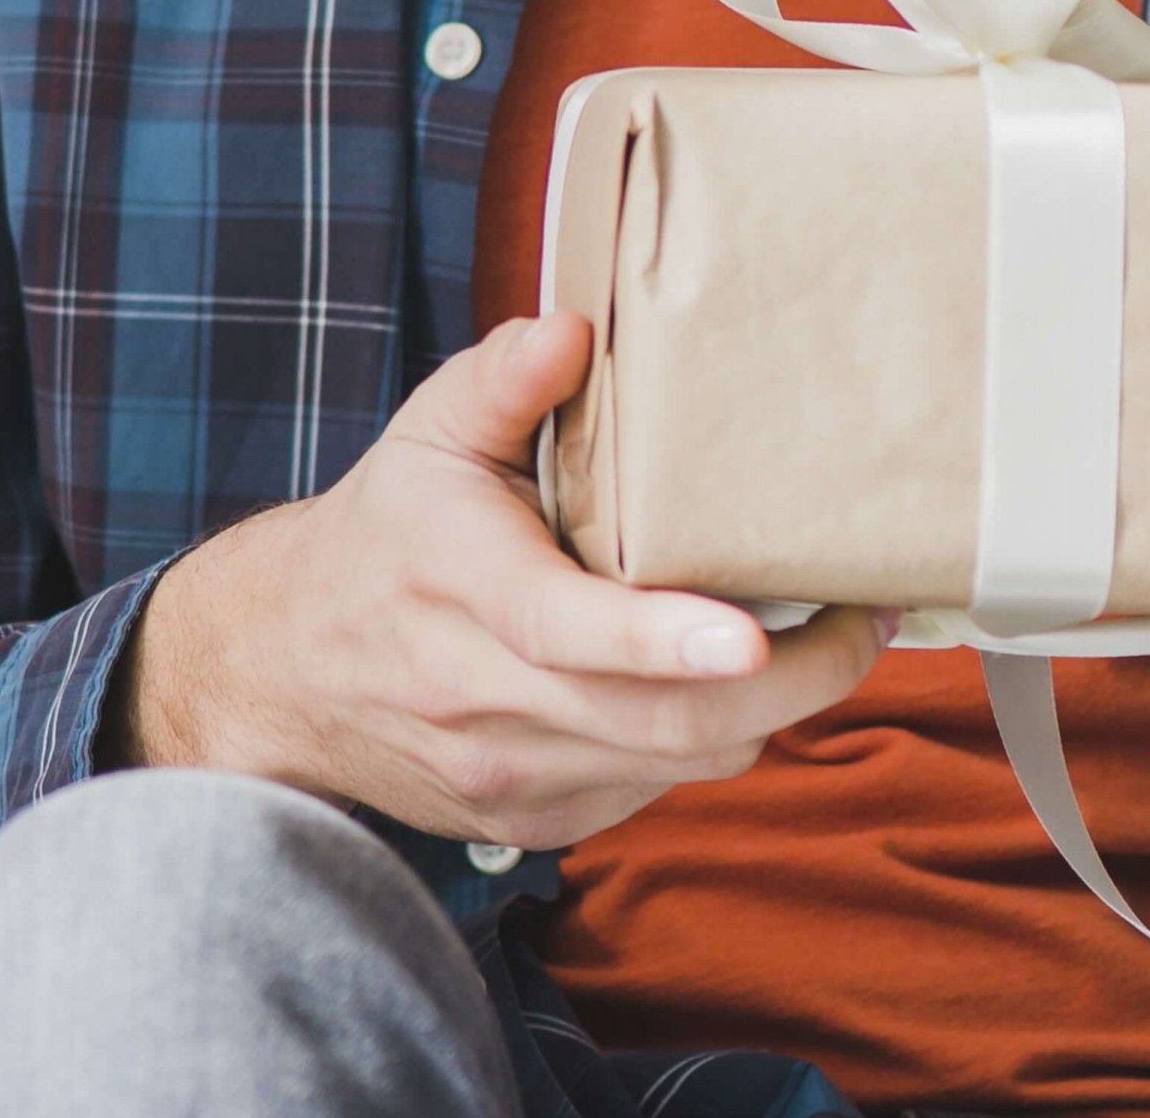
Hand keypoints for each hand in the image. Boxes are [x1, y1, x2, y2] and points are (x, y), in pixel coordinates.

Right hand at [116, 311, 890, 850]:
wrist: (285, 673)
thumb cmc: (381, 539)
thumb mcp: (425, 436)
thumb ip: (502, 380)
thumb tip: (574, 328)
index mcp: (462, 590)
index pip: (571, 632)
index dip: (667, 639)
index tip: (753, 633)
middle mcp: (483, 699)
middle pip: (659, 723)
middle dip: (788, 685)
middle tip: (864, 622)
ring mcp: (510, 774)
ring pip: (673, 766)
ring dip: (762, 713)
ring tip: (820, 642)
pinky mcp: (532, 821)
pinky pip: (651, 792)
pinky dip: (701, 742)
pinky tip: (718, 684)